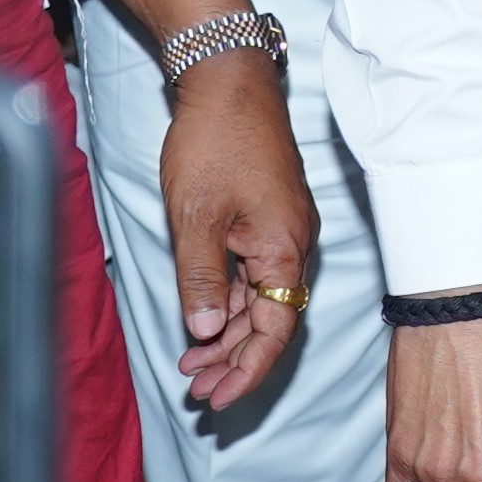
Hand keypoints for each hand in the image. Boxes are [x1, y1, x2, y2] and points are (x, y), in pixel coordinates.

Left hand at [163, 49, 318, 410]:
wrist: (228, 80)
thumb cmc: (214, 143)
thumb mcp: (196, 218)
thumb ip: (200, 280)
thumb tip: (202, 334)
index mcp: (285, 245)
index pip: (276, 329)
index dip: (247, 370)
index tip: (215, 401)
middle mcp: (292, 240)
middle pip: (270, 318)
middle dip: (232, 359)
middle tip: (193, 391)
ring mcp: (281, 226)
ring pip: (258, 297)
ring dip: (225, 332)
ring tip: (189, 364)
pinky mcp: (266, 214)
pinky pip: (251, 272)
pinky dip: (226, 300)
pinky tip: (199, 316)